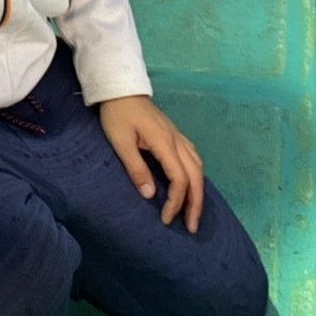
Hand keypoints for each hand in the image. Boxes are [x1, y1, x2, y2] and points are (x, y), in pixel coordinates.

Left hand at [98, 96, 204, 232]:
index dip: (176, 201)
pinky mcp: (173, 134)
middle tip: (191, 227)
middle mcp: (176, 140)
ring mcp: (177, 136)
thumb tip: (151, 195)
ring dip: (198, 190)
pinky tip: (191, 184)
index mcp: (164, 142)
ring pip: (198, 166)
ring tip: (193, 211)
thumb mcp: (120, 141)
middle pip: (196, 175)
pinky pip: (193, 157)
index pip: (179, 178)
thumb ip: (136, 167)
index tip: (165, 219)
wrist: (120, 88)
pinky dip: (196, 175)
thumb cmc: (117, 114)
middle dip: (196, 203)